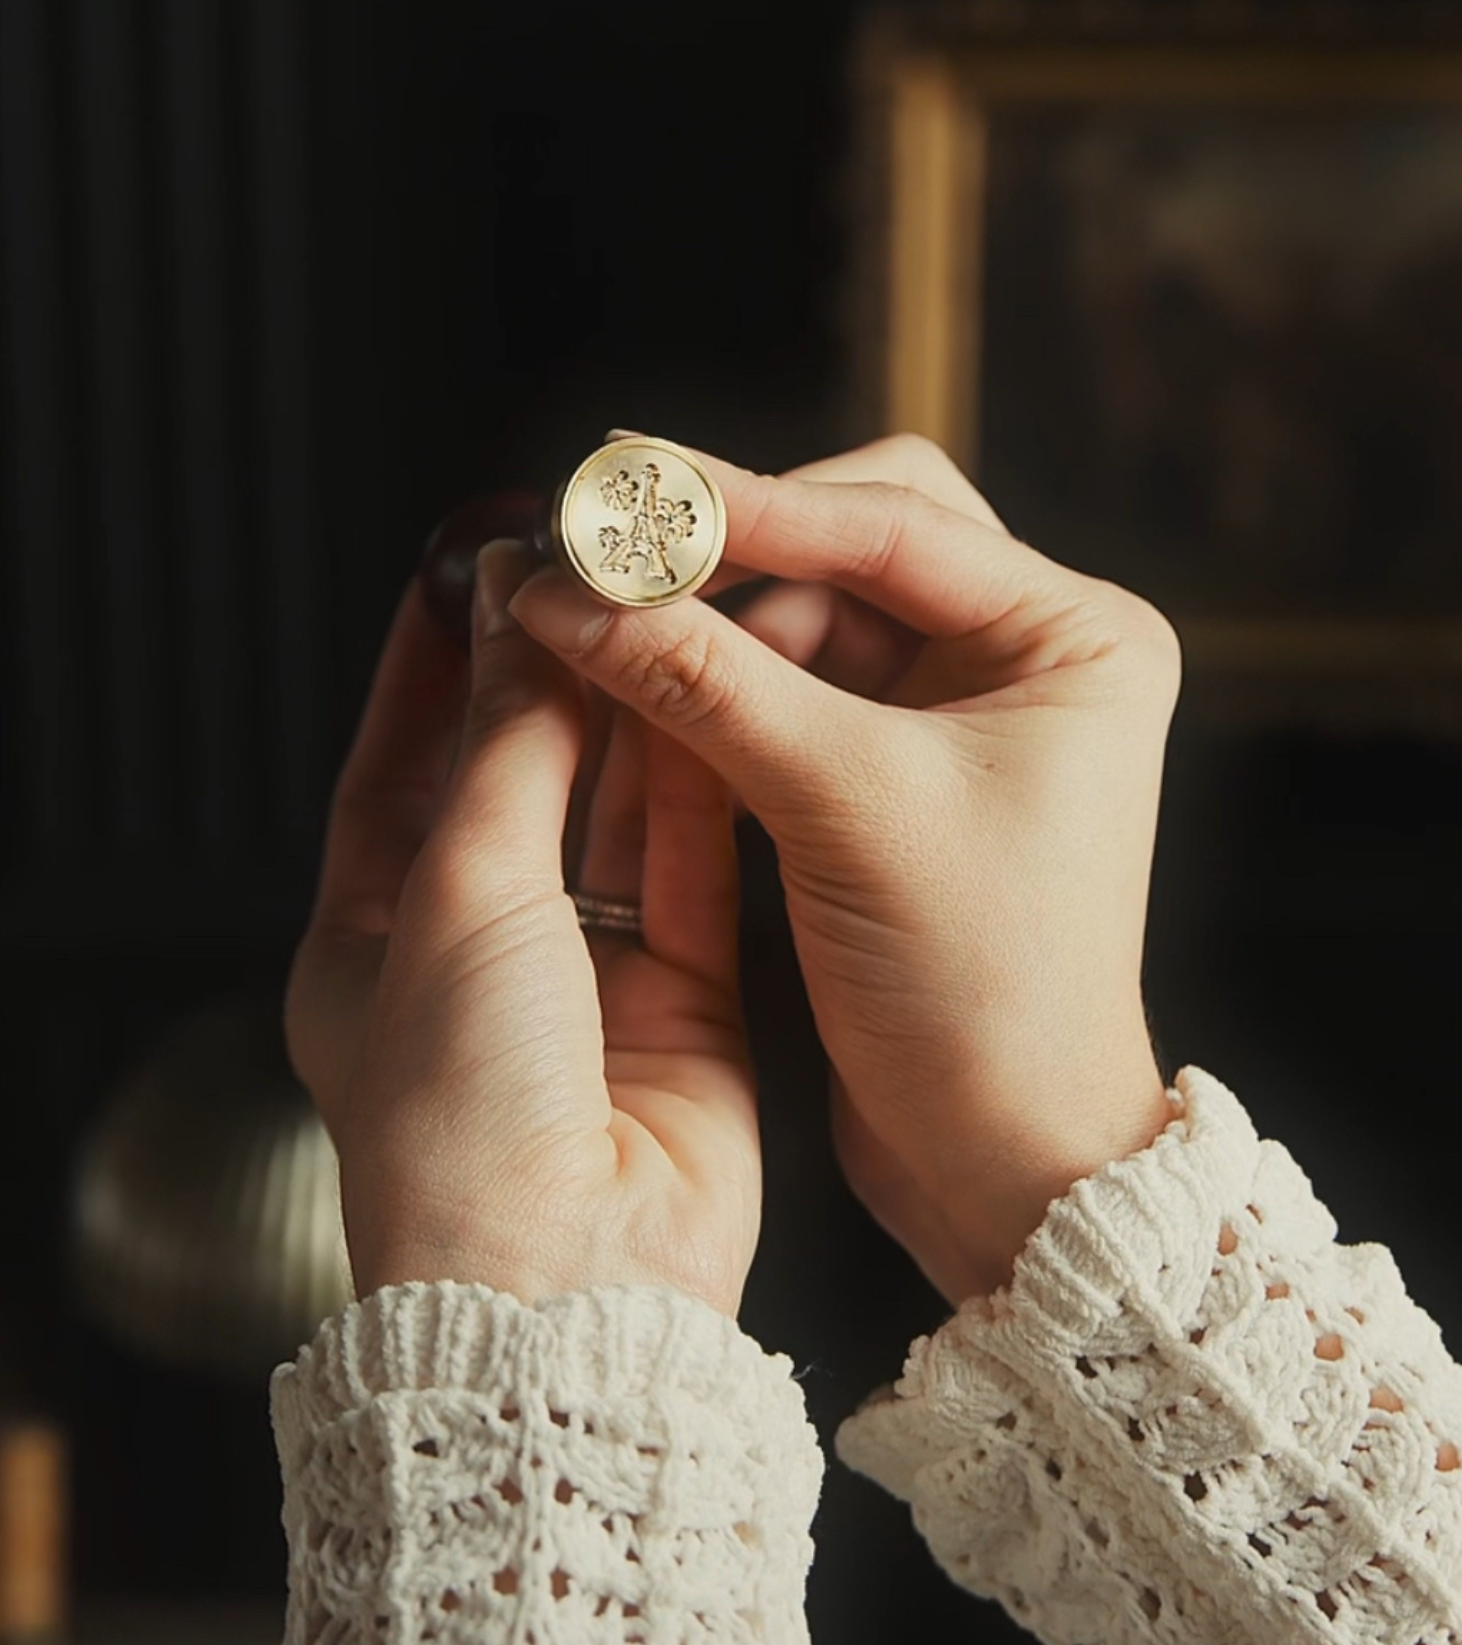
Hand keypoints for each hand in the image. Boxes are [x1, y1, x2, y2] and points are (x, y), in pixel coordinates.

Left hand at [286, 540, 759, 1315]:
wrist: (569, 1286)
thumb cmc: (460, 1115)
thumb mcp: (463, 897)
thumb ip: (508, 749)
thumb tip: (519, 610)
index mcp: (373, 941)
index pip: (397, 766)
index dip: (434, 661)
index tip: (474, 564)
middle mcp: (480, 955)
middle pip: (521, 780)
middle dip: (556, 677)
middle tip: (600, 569)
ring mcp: (588, 981)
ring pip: (619, 817)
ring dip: (641, 718)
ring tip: (671, 609)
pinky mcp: (688, 1006)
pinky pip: (699, 872)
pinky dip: (708, 789)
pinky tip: (722, 700)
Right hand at [509, 436, 1177, 1305]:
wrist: (1003, 1154)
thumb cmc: (982, 991)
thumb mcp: (843, 810)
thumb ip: (703, 681)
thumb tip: (569, 592)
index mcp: (1075, 638)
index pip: (893, 519)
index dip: (745, 503)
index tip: (621, 490)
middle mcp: (1028, 655)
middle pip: (850, 544)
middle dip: (730, 558)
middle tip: (604, 557)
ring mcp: (963, 712)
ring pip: (808, 616)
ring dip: (711, 627)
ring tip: (605, 635)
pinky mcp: (899, 771)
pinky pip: (791, 689)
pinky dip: (716, 690)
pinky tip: (642, 693)